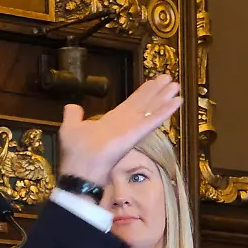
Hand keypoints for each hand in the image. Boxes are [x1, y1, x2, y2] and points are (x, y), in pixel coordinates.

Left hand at [58, 74, 181, 186]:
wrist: (80, 169)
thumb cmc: (75, 153)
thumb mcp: (70, 128)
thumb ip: (73, 116)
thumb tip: (73, 106)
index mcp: (111, 122)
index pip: (130, 104)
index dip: (141, 93)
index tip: (152, 82)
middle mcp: (124, 124)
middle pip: (143, 104)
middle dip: (156, 92)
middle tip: (169, 78)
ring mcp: (131, 129)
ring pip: (150, 109)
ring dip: (163, 97)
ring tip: (176, 85)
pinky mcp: (135, 134)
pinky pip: (152, 121)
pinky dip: (164, 111)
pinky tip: (177, 101)